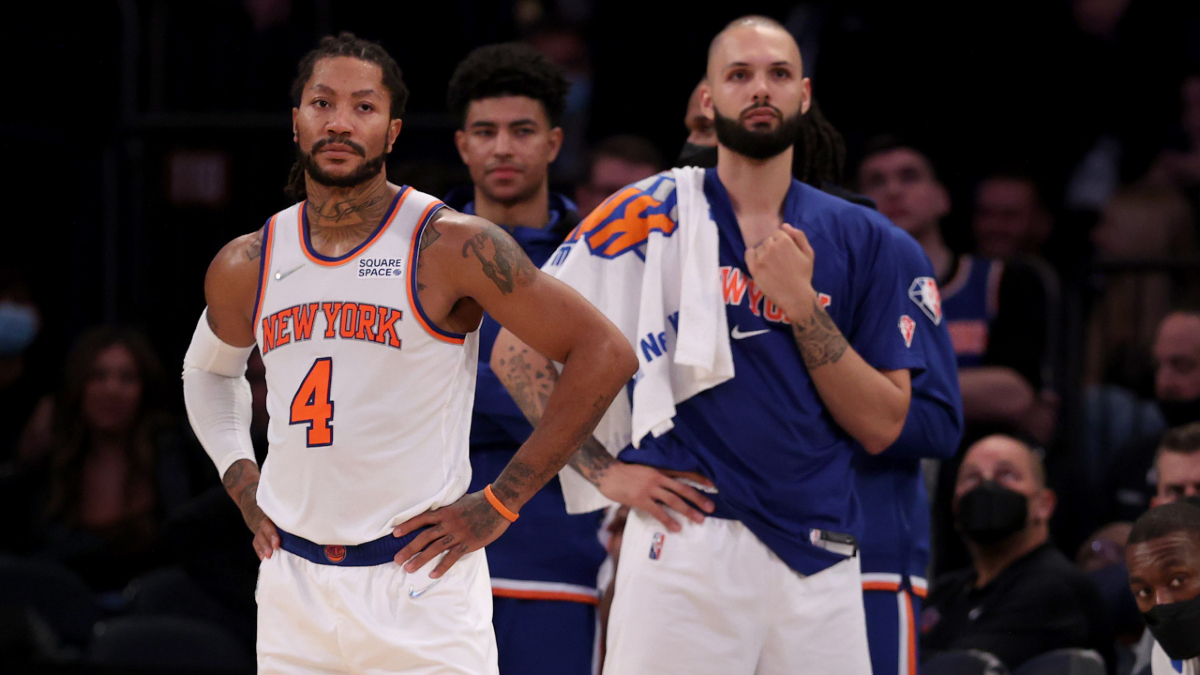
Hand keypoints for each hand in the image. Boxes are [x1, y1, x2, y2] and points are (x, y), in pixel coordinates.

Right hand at [222, 459, 278, 559]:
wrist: (248, 495)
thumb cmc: (271, 498)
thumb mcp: (276, 498)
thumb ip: (286, 504)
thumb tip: (305, 509)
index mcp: (267, 510)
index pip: (268, 522)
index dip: (272, 533)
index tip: (277, 543)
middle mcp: (261, 518)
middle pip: (263, 531)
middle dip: (269, 541)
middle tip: (275, 549)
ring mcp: (257, 525)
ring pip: (258, 537)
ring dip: (263, 547)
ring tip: (269, 557)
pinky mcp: (256, 530)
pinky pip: (256, 540)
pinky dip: (259, 549)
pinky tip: (264, 557)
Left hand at [392, 491, 511, 578]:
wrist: (499, 504)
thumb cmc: (481, 501)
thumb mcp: (460, 502)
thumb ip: (449, 510)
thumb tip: (440, 515)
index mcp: (445, 511)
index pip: (422, 519)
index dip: (407, 526)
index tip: (394, 534)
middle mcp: (448, 523)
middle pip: (424, 536)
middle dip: (408, 548)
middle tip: (397, 559)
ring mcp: (458, 534)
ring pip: (434, 548)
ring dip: (420, 559)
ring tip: (408, 568)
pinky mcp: (468, 543)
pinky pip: (452, 557)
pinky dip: (441, 566)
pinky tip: (432, 574)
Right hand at [595, 463, 713, 532]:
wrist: (607, 472)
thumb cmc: (625, 472)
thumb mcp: (645, 470)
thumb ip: (657, 478)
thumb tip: (668, 488)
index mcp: (660, 470)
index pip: (684, 473)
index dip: (699, 479)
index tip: (713, 485)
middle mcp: (658, 478)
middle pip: (683, 488)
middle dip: (698, 498)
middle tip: (711, 508)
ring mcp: (649, 488)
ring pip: (674, 500)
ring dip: (688, 511)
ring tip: (699, 520)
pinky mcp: (640, 499)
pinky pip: (658, 511)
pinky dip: (668, 520)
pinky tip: (676, 528)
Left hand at [744, 223, 815, 319]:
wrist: (795, 296)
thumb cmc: (804, 275)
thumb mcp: (809, 253)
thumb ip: (799, 235)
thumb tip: (784, 225)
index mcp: (785, 241)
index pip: (778, 233)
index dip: (782, 242)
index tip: (785, 252)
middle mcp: (771, 246)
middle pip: (768, 240)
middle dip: (772, 247)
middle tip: (779, 260)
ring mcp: (761, 257)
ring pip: (759, 248)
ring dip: (763, 253)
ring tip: (771, 265)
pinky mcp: (753, 267)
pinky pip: (748, 254)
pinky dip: (751, 255)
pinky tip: (758, 261)